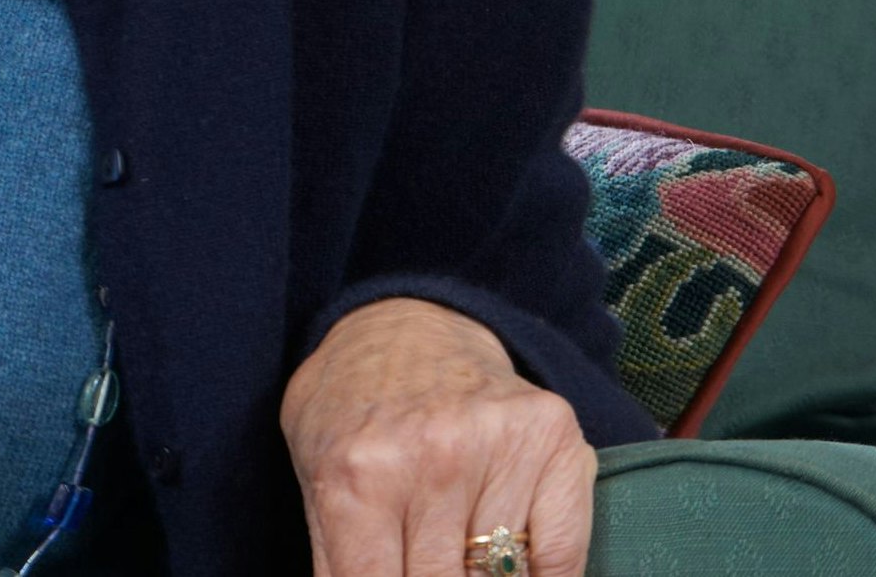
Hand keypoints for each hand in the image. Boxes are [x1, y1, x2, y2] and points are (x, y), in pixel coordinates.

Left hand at [281, 297, 594, 576]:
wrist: (404, 323)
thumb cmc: (351, 408)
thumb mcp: (314, 472)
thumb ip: (338, 555)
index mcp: (359, 475)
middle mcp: (433, 459)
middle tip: (426, 565)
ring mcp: (499, 447)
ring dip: (483, 575)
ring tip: (458, 548)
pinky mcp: (553, 439)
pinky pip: (561, 557)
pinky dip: (539, 576)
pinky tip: (516, 564)